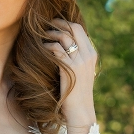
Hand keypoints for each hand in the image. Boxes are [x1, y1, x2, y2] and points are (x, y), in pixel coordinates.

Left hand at [44, 18, 96, 133]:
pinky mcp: (70, 69)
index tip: (55, 24)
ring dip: (50, 34)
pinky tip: (41, 49)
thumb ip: (76, 59)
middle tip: (47, 25)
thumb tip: (63, 48)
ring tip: (42, 37)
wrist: (81, 111)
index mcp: (91, 54)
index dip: (65, 23)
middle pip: (73, 28)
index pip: (79, 29)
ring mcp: (80, 61)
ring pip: (64, 37)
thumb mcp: (80, 74)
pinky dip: (47, 46)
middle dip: (58, 23)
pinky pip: (57, 50)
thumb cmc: (77, 95)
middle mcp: (88, 55)